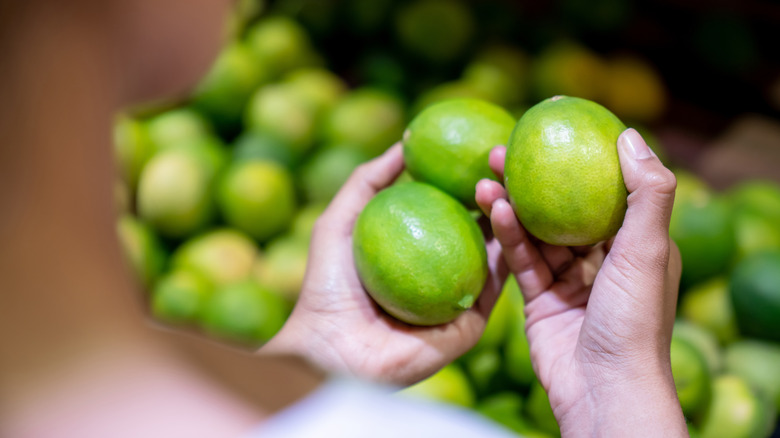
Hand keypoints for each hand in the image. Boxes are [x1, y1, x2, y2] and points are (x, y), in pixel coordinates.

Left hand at [262, 144, 507, 385]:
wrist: (331, 349)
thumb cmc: (328, 286)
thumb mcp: (341, 220)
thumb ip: (369, 181)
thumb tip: (406, 142)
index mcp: (421, 252)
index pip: (453, 210)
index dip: (469, 180)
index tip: (482, 149)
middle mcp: (445, 273)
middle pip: (481, 227)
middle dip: (497, 192)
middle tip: (503, 160)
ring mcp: (461, 299)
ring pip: (496, 251)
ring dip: (508, 215)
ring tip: (507, 182)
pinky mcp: (472, 323)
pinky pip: (495, 284)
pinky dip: (507, 251)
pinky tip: (511, 218)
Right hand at [475, 128, 687, 436]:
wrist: (604, 389)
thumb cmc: (634, 320)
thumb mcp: (650, 249)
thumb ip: (647, 192)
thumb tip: (629, 134)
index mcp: (636, 245)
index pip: (606, 191)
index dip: (579, 160)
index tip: (551, 131)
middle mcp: (603, 260)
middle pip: (563, 208)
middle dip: (533, 179)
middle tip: (502, 150)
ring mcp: (569, 281)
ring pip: (536, 233)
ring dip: (511, 205)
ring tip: (485, 177)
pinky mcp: (540, 301)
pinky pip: (522, 261)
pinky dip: (508, 236)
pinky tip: (493, 210)